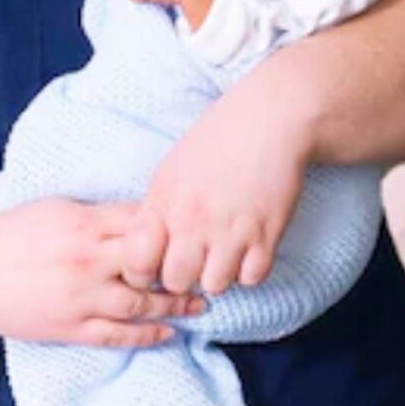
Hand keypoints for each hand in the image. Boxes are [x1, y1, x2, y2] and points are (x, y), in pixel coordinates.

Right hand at [0, 198, 204, 346]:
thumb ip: (97, 214)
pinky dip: (147, 335)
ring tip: (200, 302)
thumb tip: (140, 216)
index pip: (143, 222)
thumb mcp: (54, 210)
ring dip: (175, 304)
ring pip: (141, 304)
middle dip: (182, 266)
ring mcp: (78, 298)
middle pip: (150, 263)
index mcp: (83, 223)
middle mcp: (86, 260)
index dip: (173, 227)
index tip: (194, 230)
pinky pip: (116, 335)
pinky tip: (169, 332)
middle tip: (209, 268)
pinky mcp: (67, 328)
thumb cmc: (9, 235)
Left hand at [136, 87, 308, 295]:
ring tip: (224, 253)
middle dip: (184, 277)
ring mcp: (231, 230)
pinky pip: (252, 278)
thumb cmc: (218, 140)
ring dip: (219, 274)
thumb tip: (145, 250)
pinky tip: (248, 249)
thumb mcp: (171, 170)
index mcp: (164, 202)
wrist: (268, 120)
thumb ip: (157, 211)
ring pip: (215, 285)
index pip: (136, 262)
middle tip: (195, 260)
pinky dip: (250, 270)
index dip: (142, 272)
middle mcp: (194, 220)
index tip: (155, 265)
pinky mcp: (266, 234)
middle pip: (176, 281)